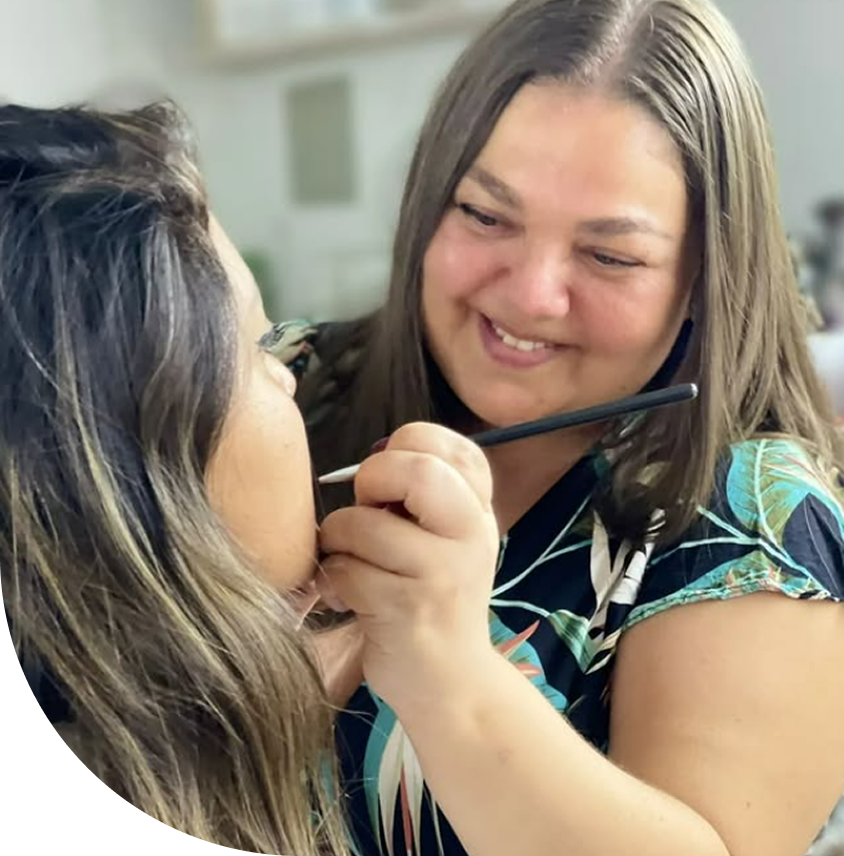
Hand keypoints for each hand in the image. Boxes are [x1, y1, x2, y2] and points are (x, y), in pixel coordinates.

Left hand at [316, 422, 500, 712]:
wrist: (452, 685)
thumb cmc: (436, 601)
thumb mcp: (450, 541)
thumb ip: (426, 495)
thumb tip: (374, 457)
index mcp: (479, 511)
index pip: (455, 446)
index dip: (409, 445)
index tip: (392, 478)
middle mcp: (471, 535)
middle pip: (417, 470)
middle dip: (372, 481)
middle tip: (367, 510)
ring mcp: (442, 573)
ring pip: (362, 524)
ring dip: (338, 542)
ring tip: (351, 562)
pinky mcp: (406, 610)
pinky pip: (344, 570)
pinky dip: (333, 581)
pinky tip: (348, 598)